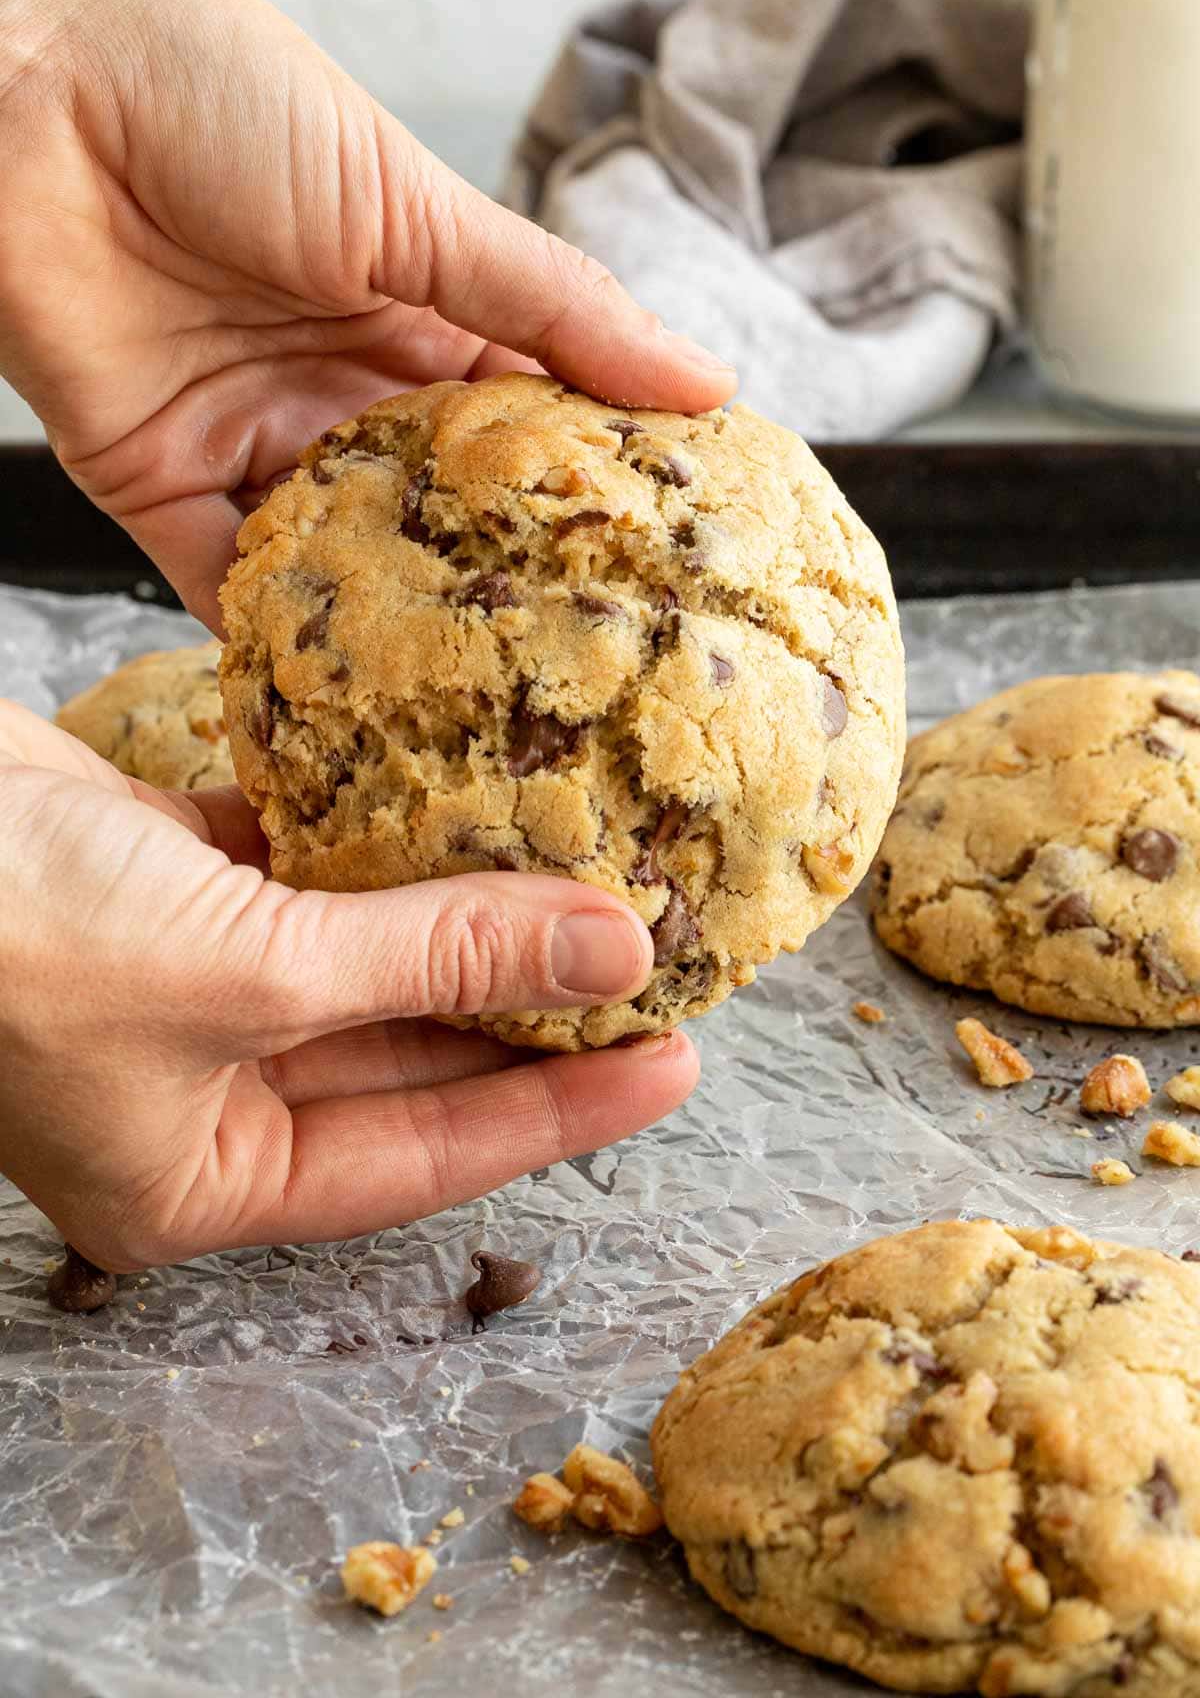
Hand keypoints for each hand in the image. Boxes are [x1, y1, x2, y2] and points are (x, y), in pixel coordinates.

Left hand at [0, 0, 735, 631]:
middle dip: (507, 585)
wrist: (21, 81)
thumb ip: (550, 306)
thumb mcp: (413, 202)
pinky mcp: (161, 483)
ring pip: (347, 560)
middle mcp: (343, 388)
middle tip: (595, 669)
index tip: (674, 569)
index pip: (528, 424)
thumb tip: (701, 379)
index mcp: (417, 313)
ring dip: (404, 627)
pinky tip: (352, 701)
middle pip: (444, 510)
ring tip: (492, 708)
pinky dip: (279, 641)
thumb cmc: (215, 96)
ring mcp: (255, 440)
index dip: (594, 493)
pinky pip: (228, 584)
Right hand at [0, 704, 697, 1268]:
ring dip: (459, 908)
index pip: (429, 1153)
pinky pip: (299, 859)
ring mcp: (181, 975)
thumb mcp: (247, 974)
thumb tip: (605, 952)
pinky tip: (453, 795)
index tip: (670, 1061)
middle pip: (406, 1049)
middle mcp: (198, 1084)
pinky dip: (369, 828)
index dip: (559, 1107)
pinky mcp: (163, 873)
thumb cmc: (7, 948)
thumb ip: (432, 956)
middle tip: (652, 962)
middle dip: (525, 1004)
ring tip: (586, 873)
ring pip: (361, 949)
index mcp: (204, 1172)